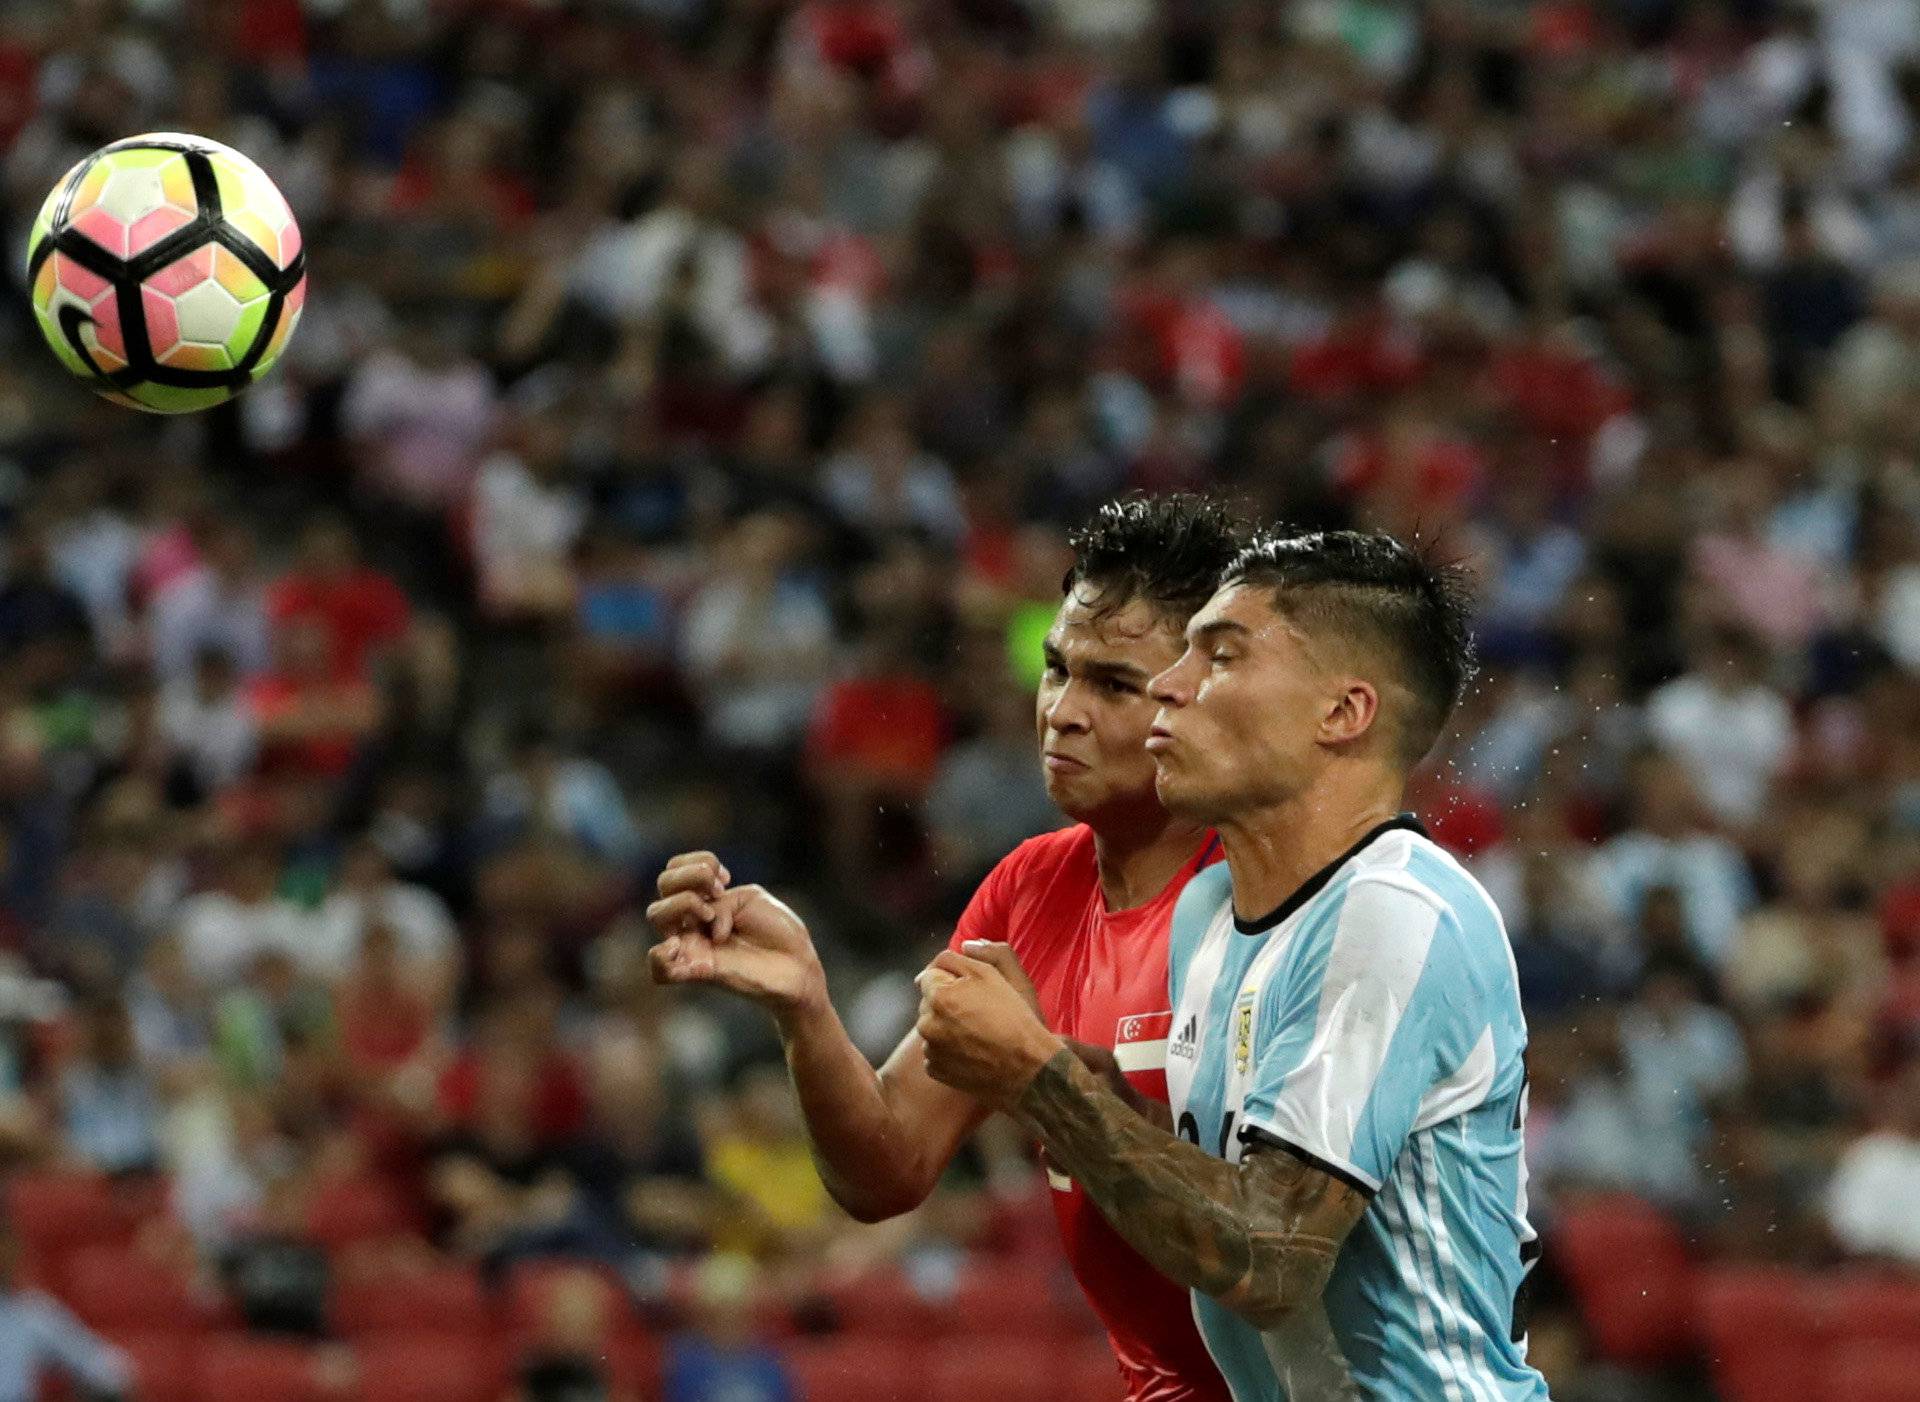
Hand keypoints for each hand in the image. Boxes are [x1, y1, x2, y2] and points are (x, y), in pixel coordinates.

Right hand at [647, 853, 824, 1016]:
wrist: (798, 965)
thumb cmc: (776, 931)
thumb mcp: (749, 898)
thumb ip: (720, 902)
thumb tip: (706, 923)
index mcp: (705, 900)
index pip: (674, 869)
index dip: (697, 863)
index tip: (726, 878)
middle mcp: (693, 920)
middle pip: (663, 884)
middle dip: (692, 876)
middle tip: (721, 891)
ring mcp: (693, 945)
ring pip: (655, 914)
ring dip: (684, 903)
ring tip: (711, 916)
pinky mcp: (698, 972)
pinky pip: (659, 971)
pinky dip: (661, 957)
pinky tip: (680, 945)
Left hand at [916, 950, 1064, 1111]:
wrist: (1027, 1068)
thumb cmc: (1013, 1017)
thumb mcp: (994, 975)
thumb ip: (967, 956)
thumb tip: (957, 949)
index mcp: (938, 997)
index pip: (930, 974)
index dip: (952, 978)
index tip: (972, 989)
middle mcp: (927, 1024)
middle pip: (929, 1002)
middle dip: (947, 1001)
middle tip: (978, 1010)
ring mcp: (930, 1050)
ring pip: (932, 1026)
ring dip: (946, 1025)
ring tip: (977, 1031)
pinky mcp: (936, 1071)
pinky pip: (935, 1050)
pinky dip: (947, 1048)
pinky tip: (971, 1049)